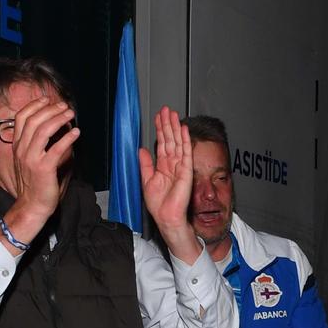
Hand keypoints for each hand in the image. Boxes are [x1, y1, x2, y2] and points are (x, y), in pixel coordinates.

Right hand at [7, 95, 78, 232]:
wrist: (31, 205)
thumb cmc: (34, 182)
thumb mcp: (30, 159)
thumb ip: (38, 143)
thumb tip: (56, 126)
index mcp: (17, 145)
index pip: (22, 117)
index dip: (35, 105)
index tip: (48, 99)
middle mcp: (22, 149)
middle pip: (34, 120)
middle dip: (51, 109)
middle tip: (65, 106)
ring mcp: (31, 158)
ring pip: (43, 130)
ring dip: (59, 119)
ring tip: (71, 114)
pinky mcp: (43, 168)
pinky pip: (56, 149)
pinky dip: (67, 138)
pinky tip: (76, 133)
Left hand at [141, 106, 200, 262]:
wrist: (166, 217)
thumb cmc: (158, 204)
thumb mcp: (147, 180)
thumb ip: (146, 164)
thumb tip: (141, 149)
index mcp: (163, 166)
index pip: (162, 144)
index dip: (160, 130)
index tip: (159, 117)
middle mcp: (173, 164)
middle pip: (171, 140)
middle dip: (168, 124)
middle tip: (166, 110)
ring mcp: (181, 167)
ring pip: (178, 143)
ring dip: (176, 128)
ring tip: (173, 114)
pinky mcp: (186, 171)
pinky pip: (186, 153)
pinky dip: (185, 141)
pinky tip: (183, 130)